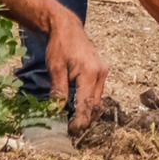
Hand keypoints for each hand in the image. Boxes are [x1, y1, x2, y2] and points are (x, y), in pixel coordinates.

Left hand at [44, 13, 108, 133]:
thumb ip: (59, 91)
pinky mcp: (101, 71)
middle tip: (72, 130)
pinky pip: (97, 92)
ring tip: (74, 122)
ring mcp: (103, 72)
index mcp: (90, 73)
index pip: (87, 104)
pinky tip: (79, 108)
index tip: (71, 131)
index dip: (80, 120)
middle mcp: (101, 73)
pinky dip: (89, 101)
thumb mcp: (55, 68)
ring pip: (97, 99)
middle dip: (85, 119)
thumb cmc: (59, 45)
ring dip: (88, 111)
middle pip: (95, 104)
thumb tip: (57, 111)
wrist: (67, 27)